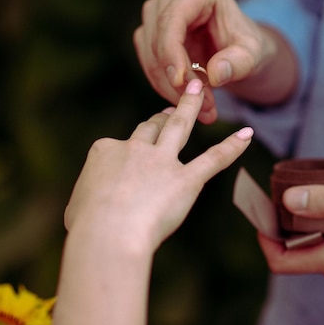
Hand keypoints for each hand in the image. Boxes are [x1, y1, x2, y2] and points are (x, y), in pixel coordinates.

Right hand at [64, 78, 252, 250]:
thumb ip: (87, 195)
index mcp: (105, 151)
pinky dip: (232, 147)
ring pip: (179, 127)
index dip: (123, 153)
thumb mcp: (76, 206)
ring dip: (189, 107)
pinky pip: (213, 159)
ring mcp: (162, 162)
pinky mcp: (186, 180)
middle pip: (149, 128)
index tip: (124, 164)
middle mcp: (134, 149)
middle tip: (167, 109)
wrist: (107, 233)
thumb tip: (88, 203)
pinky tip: (247, 135)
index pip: (116, 146)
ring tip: (198, 91)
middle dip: (159, 117)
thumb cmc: (86, 226)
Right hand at [133, 0, 290, 123]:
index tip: (180, 83)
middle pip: (157, 35)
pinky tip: (184, 99)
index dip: (171, 52)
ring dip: (167, 84)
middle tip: (200, 104)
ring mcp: (158, 10)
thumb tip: (216, 74)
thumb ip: (239, 63)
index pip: (173, 18)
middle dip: (174, 75)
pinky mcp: (150, 31)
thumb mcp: (254, 56)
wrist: (240, 53)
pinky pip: (147, 60)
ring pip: (148, 50)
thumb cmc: (247, 48)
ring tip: (199, 106)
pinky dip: (162, 84)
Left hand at [258, 183, 323, 284]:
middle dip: (281, 224)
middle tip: (281, 191)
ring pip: (310, 246)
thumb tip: (287, 201)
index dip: (264, 236)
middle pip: (292, 251)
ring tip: (307, 193)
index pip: (281, 261)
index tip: (261, 208)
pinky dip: (320, 226)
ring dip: (302, 223)